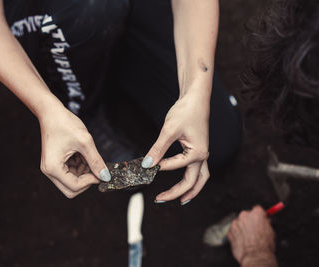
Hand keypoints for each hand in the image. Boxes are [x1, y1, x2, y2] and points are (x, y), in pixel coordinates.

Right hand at [38, 107, 109, 197]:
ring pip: (72, 181)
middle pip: (71, 189)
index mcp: (53, 168)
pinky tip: (82, 153)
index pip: (74, 187)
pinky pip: (70, 172)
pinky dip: (80, 166)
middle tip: (95, 167)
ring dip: (84, 172)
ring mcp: (51, 167)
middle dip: (86, 180)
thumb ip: (96, 161)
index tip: (100, 172)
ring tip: (87, 154)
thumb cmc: (65, 123)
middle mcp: (49, 171)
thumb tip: (105, 176)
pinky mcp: (55, 163)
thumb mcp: (85, 142)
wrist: (51, 112)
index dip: (90, 182)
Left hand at [142, 86, 209, 203]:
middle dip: (176, 193)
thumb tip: (147, 164)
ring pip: (200, 179)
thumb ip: (158, 149)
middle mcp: (203, 157)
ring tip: (181, 201)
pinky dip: (192, 180)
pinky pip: (198, 171)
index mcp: (198, 153)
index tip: (146, 166)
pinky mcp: (199, 151)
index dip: (160, 166)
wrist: (196, 98)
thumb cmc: (185, 112)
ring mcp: (202, 155)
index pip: (175, 165)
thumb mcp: (169, 130)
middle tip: (159, 199)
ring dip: (191, 191)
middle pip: (192, 182)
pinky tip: (183, 182)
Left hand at [228, 206, 276, 266]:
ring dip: (242, 228)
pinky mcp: (229, 231)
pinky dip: (237, 235)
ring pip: (239, 223)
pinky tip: (243, 242)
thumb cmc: (265, 245)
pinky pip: (234, 231)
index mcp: (256, 213)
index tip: (260, 219)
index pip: (257, 209)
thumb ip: (265, 223)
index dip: (259, 216)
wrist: (255, 256)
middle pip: (246, 215)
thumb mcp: (270, 231)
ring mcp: (235, 222)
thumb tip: (263, 221)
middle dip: (249, 221)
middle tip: (253, 230)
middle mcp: (244, 215)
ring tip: (249, 239)